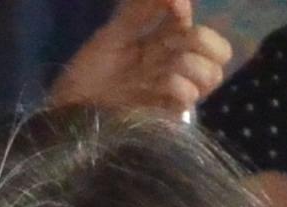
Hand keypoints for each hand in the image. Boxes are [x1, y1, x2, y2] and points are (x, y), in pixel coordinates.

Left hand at [49, 0, 231, 114]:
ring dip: (193, 64)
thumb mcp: (113, 34)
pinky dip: (180, 86)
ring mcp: (171, 92)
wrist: (67, 111)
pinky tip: (160, 85)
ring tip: (164, 69)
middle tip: (177, 42)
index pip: (195, 23)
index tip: (174, 9)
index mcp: (163, 44)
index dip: (187, 13)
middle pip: (219, 51)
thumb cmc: (86, 74)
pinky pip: (190, 97)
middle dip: (204, 40)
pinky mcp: (164, 115)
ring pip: (213, 74)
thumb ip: (141, 9)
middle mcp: (173, 66)